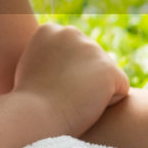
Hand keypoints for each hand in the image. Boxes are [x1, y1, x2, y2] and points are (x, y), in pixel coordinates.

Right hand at [13, 24, 130, 136]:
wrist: (33, 116)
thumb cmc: (28, 102)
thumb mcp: (32, 67)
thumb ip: (51, 57)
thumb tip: (69, 62)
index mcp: (50, 30)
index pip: (74, 54)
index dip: (63, 76)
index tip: (47, 86)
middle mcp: (71, 32)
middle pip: (91, 63)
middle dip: (80, 82)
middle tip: (59, 96)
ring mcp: (91, 49)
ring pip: (104, 78)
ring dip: (93, 93)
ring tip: (70, 102)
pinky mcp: (108, 69)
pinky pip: (120, 91)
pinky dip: (108, 104)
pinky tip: (86, 107)